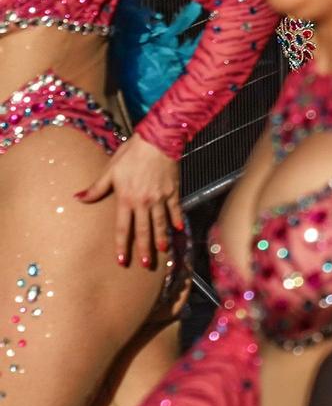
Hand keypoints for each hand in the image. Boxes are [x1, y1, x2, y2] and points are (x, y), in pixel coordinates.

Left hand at [77, 137, 182, 268]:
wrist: (158, 141)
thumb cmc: (131, 154)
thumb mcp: (110, 170)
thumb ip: (96, 188)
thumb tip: (78, 198)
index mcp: (126, 199)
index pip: (123, 228)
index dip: (122, 245)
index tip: (122, 260)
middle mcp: (144, 202)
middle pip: (144, 230)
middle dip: (144, 249)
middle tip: (146, 264)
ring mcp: (160, 198)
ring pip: (160, 223)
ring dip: (162, 238)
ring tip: (163, 251)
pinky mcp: (173, 191)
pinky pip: (175, 209)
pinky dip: (177, 219)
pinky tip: (179, 229)